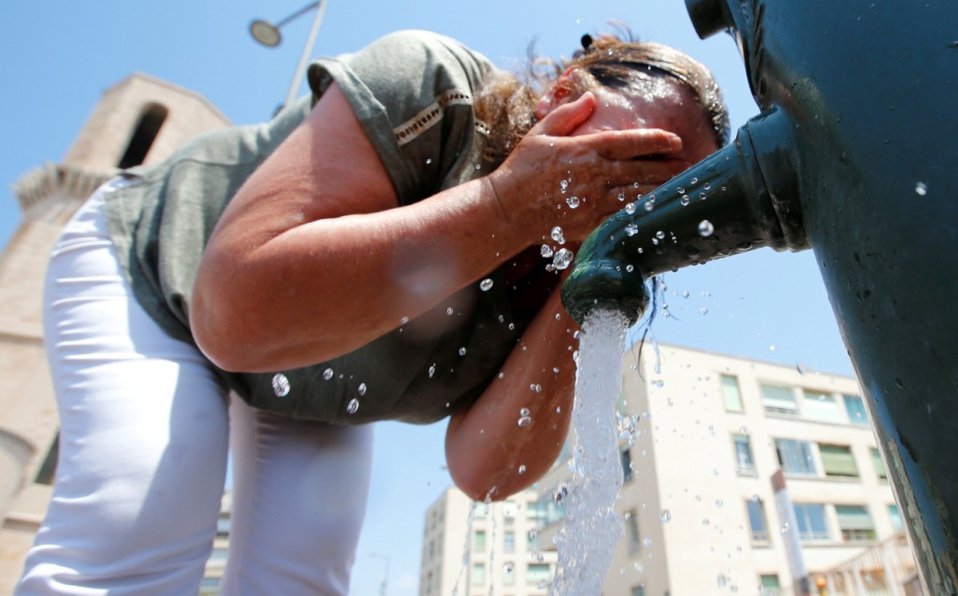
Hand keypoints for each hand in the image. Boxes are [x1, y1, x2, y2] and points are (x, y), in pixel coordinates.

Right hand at [487, 92, 689, 243]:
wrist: (506, 210)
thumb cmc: (521, 169)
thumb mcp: (541, 133)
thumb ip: (568, 114)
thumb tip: (591, 99)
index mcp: (585, 150)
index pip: (630, 142)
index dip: (656, 140)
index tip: (675, 140)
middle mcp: (594, 176)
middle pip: (641, 171)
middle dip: (668, 168)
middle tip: (688, 165)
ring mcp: (593, 202)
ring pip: (637, 196)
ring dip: (660, 191)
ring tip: (677, 188)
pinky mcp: (589, 224)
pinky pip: (622, 218)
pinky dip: (640, 213)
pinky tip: (654, 211)